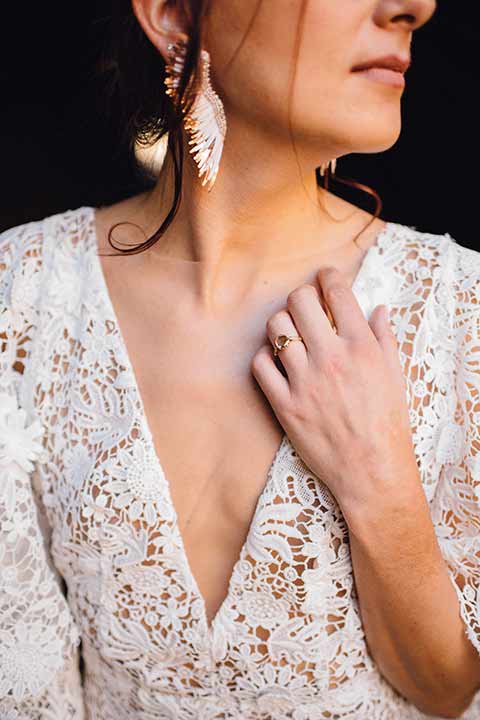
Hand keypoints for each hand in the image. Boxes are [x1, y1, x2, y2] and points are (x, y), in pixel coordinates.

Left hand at [251, 266, 418, 514]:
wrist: (371, 470)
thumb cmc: (387, 424)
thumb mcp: (396, 377)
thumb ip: (384, 339)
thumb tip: (378, 309)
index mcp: (362, 347)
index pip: (337, 292)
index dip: (328, 276)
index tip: (325, 278)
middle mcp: (331, 358)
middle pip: (299, 301)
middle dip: (301, 297)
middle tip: (305, 307)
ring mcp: (304, 381)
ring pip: (275, 328)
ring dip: (281, 325)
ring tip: (290, 335)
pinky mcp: (284, 404)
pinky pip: (260, 365)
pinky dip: (264, 358)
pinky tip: (276, 362)